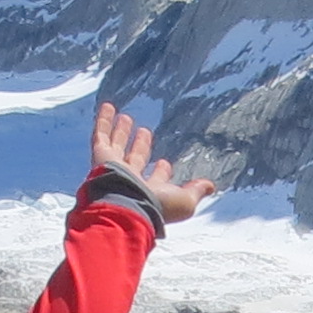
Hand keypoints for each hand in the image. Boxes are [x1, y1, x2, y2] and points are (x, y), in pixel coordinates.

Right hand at [90, 102, 215, 225]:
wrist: (126, 206)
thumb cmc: (155, 206)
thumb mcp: (184, 200)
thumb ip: (196, 191)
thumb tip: (211, 187)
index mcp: (149, 192)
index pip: (155, 179)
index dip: (161, 172)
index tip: (165, 163)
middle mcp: (130, 180)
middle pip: (135, 160)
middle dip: (140, 148)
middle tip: (145, 133)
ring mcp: (113, 167)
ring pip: (117, 145)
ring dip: (122, 132)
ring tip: (127, 118)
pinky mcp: (100, 156)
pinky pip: (101, 134)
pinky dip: (104, 120)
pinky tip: (108, 106)